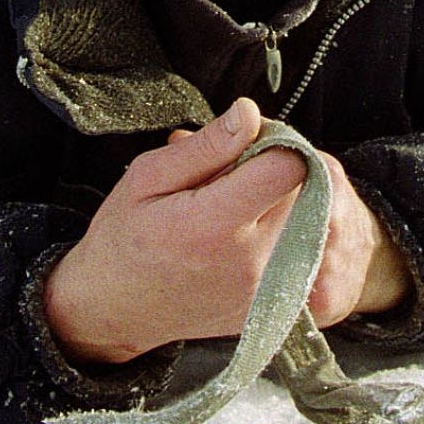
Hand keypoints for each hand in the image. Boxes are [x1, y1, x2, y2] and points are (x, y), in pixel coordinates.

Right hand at [43, 98, 409, 361]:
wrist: (117, 310)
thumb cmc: (125, 238)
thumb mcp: (148, 178)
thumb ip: (206, 146)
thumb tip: (250, 112)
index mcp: (213, 225)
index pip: (288, 167)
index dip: (273, 144)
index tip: (246, 146)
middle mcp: (248, 262)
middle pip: (302, 191)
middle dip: (276, 172)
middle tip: (233, 179)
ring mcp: (263, 290)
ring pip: (307, 220)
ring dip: (281, 205)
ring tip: (235, 210)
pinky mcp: (272, 307)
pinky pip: (301, 253)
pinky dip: (280, 237)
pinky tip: (243, 239)